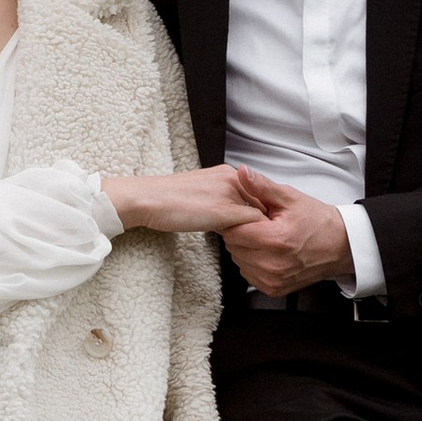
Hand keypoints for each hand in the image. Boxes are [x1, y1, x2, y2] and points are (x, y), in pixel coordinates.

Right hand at [103, 165, 278, 237]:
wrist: (149, 199)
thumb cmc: (168, 200)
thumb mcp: (202, 193)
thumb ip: (222, 200)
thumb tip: (235, 219)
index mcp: (227, 173)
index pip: (258, 192)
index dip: (263, 212)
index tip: (267, 227)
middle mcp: (232, 179)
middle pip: (264, 202)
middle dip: (268, 221)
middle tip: (272, 240)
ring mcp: (230, 194)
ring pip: (261, 214)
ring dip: (263, 231)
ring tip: (263, 247)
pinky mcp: (225, 212)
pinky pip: (252, 225)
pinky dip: (255, 237)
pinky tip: (250, 248)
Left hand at [220, 168, 354, 296]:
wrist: (340, 246)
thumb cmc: (318, 222)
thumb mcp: (290, 198)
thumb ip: (262, 186)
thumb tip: (243, 173)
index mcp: (275, 240)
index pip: (233, 231)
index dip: (237, 220)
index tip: (248, 215)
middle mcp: (272, 264)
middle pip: (233, 246)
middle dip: (242, 233)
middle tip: (261, 225)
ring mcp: (273, 279)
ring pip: (238, 260)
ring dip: (246, 248)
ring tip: (266, 238)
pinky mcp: (273, 289)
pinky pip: (248, 273)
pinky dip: (253, 262)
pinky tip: (268, 252)